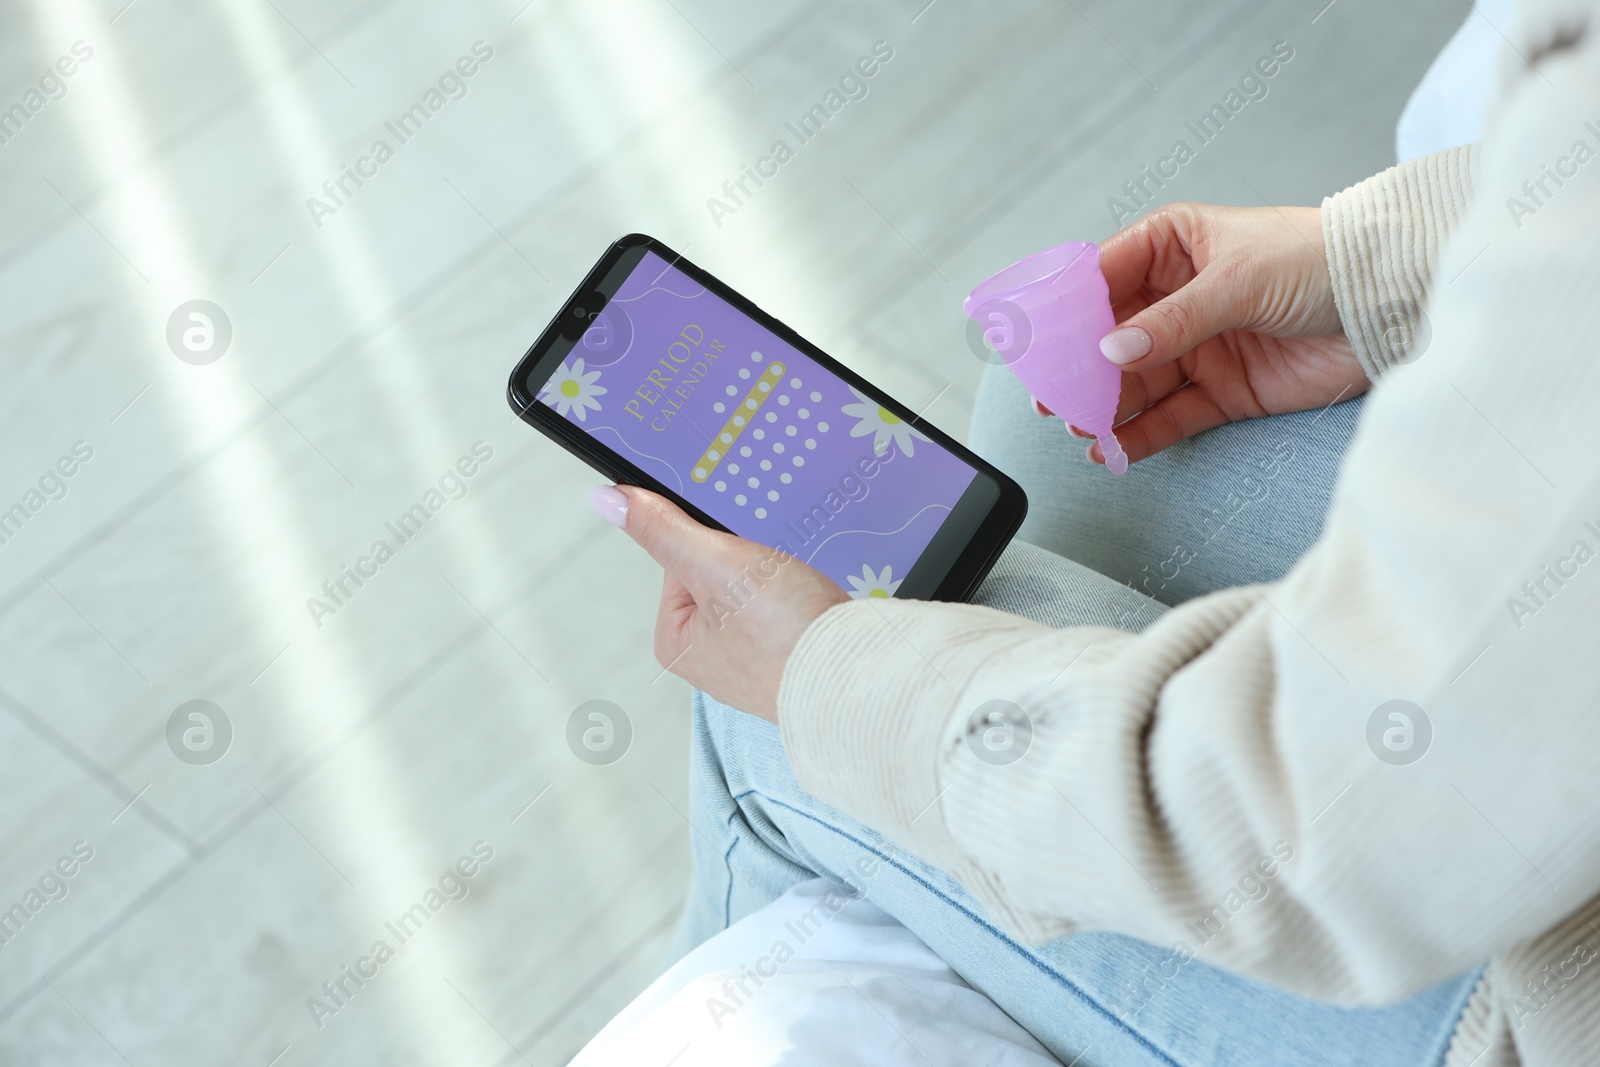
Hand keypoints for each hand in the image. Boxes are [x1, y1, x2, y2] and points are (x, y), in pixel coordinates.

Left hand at [591, 484, 848, 722]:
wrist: (857, 676)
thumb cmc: (784, 635)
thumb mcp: (713, 564)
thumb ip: (662, 530)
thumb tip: (607, 498)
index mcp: (675, 643)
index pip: (684, 558)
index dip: (717, 544)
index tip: (742, 558)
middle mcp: (710, 659)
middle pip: (724, 573)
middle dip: (755, 564)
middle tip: (776, 581)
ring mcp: (753, 664)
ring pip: (761, 591)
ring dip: (784, 581)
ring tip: (798, 598)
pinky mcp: (792, 662)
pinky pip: (790, 613)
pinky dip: (804, 603)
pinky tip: (813, 612)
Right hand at [1038, 203, 1368, 463]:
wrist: (1393, 299)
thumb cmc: (1320, 260)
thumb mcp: (1238, 281)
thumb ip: (1173, 321)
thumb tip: (1111, 352)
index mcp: (1173, 246)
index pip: (1102, 276)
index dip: (1066, 308)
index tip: (1035, 341)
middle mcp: (1177, 297)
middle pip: (1109, 337)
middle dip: (1078, 369)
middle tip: (1050, 397)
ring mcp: (1197, 346)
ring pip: (1133, 383)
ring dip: (1104, 407)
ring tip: (1079, 427)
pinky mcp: (1222, 391)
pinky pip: (1169, 417)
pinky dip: (1139, 435)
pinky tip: (1110, 449)